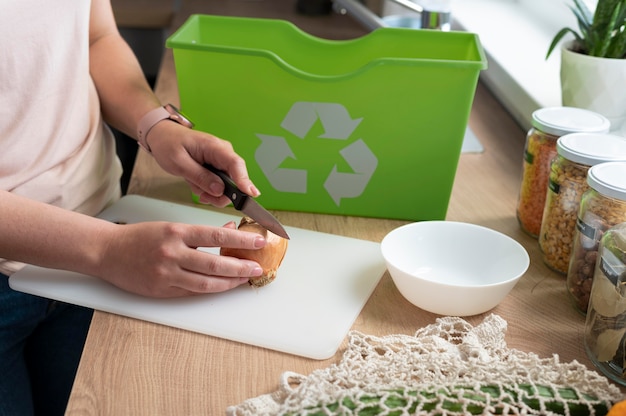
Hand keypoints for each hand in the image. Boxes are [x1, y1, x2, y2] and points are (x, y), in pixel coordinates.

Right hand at [97, 220, 265, 296]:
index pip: (216, 236)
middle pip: (215, 264)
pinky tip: (223, 286)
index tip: (259, 241)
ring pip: (206, 283)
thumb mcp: (171, 227)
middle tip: (257, 267)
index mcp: (176, 232)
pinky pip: (192, 292)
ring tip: (244, 279)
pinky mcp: (162, 290)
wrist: (107, 252)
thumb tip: (230, 231)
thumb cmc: (140, 237)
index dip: (241, 241)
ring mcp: (167, 274)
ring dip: (229, 283)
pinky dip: (210, 289)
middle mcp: (172, 253)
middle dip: (240, 267)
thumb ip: (200, 232)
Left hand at [146, 121, 260, 206]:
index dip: (245, 180)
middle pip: (235, 179)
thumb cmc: (169, 143)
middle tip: (204, 197)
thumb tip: (219, 190)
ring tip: (196, 188)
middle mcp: (223, 153)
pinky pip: (220, 184)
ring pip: (228, 185)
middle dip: (221, 194)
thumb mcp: (179, 163)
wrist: (162, 136)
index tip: (251, 194)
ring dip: (212, 193)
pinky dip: (209, 189)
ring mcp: (221, 160)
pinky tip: (197, 185)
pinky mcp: (218, 167)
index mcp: (214, 147)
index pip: (236, 164)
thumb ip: (200, 177)